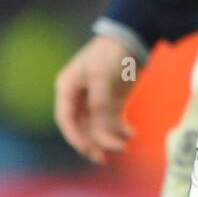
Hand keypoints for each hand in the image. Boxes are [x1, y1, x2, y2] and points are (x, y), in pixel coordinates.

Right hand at [54, 35, 137, 164]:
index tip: (86, 148)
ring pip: (98, 128)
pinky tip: (130, 134)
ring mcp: (96, 101)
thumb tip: (100, 128)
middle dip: (91, 143)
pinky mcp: (113, 101)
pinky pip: (113, 122)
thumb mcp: (101, 75)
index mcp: (67, 88)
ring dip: (108, 139)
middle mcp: (79, 97)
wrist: (132, 38)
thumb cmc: (110, 53)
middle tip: (102, 158)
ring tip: (122, 146)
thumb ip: (99, 103)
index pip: (65, 119)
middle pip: (81, 128)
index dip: (74, 136)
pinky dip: (121, 130)